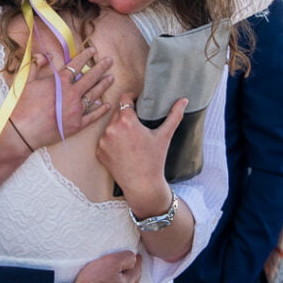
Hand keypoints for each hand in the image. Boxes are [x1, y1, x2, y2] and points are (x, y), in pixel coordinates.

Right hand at [10, 47, 113, 149]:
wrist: (23, 131)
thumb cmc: (23, 106)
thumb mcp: (27, 80)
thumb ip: (37, 64)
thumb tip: (46, 55)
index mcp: (60, 82)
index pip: (76, 65)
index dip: (85, 56)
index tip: (93, 50)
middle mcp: (71, 94)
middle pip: (90, 78)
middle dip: (101, 68)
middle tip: (110, 61)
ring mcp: (76, 110)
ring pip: (94, 94)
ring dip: (103, 85)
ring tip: (111, 78)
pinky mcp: (77, 125)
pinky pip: (93, 116)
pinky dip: (101, 110)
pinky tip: (107, 104)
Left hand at [97, 94, 187, 216]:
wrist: (142, 185)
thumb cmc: (154, 160)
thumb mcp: (165, 136)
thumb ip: (174, 115)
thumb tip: (184, 100)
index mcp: (126, 121)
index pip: (125, 99)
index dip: (132, 97)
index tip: (138, 100)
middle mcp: (111, 128)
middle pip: (117, 112)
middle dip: (127, 115)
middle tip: (138, 121)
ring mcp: (103, 141)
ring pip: (111, 126)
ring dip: (119, 128)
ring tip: (132, 137)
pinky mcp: (99, 151)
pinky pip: (105, 140)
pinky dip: (113, 141)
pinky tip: (124, 149)